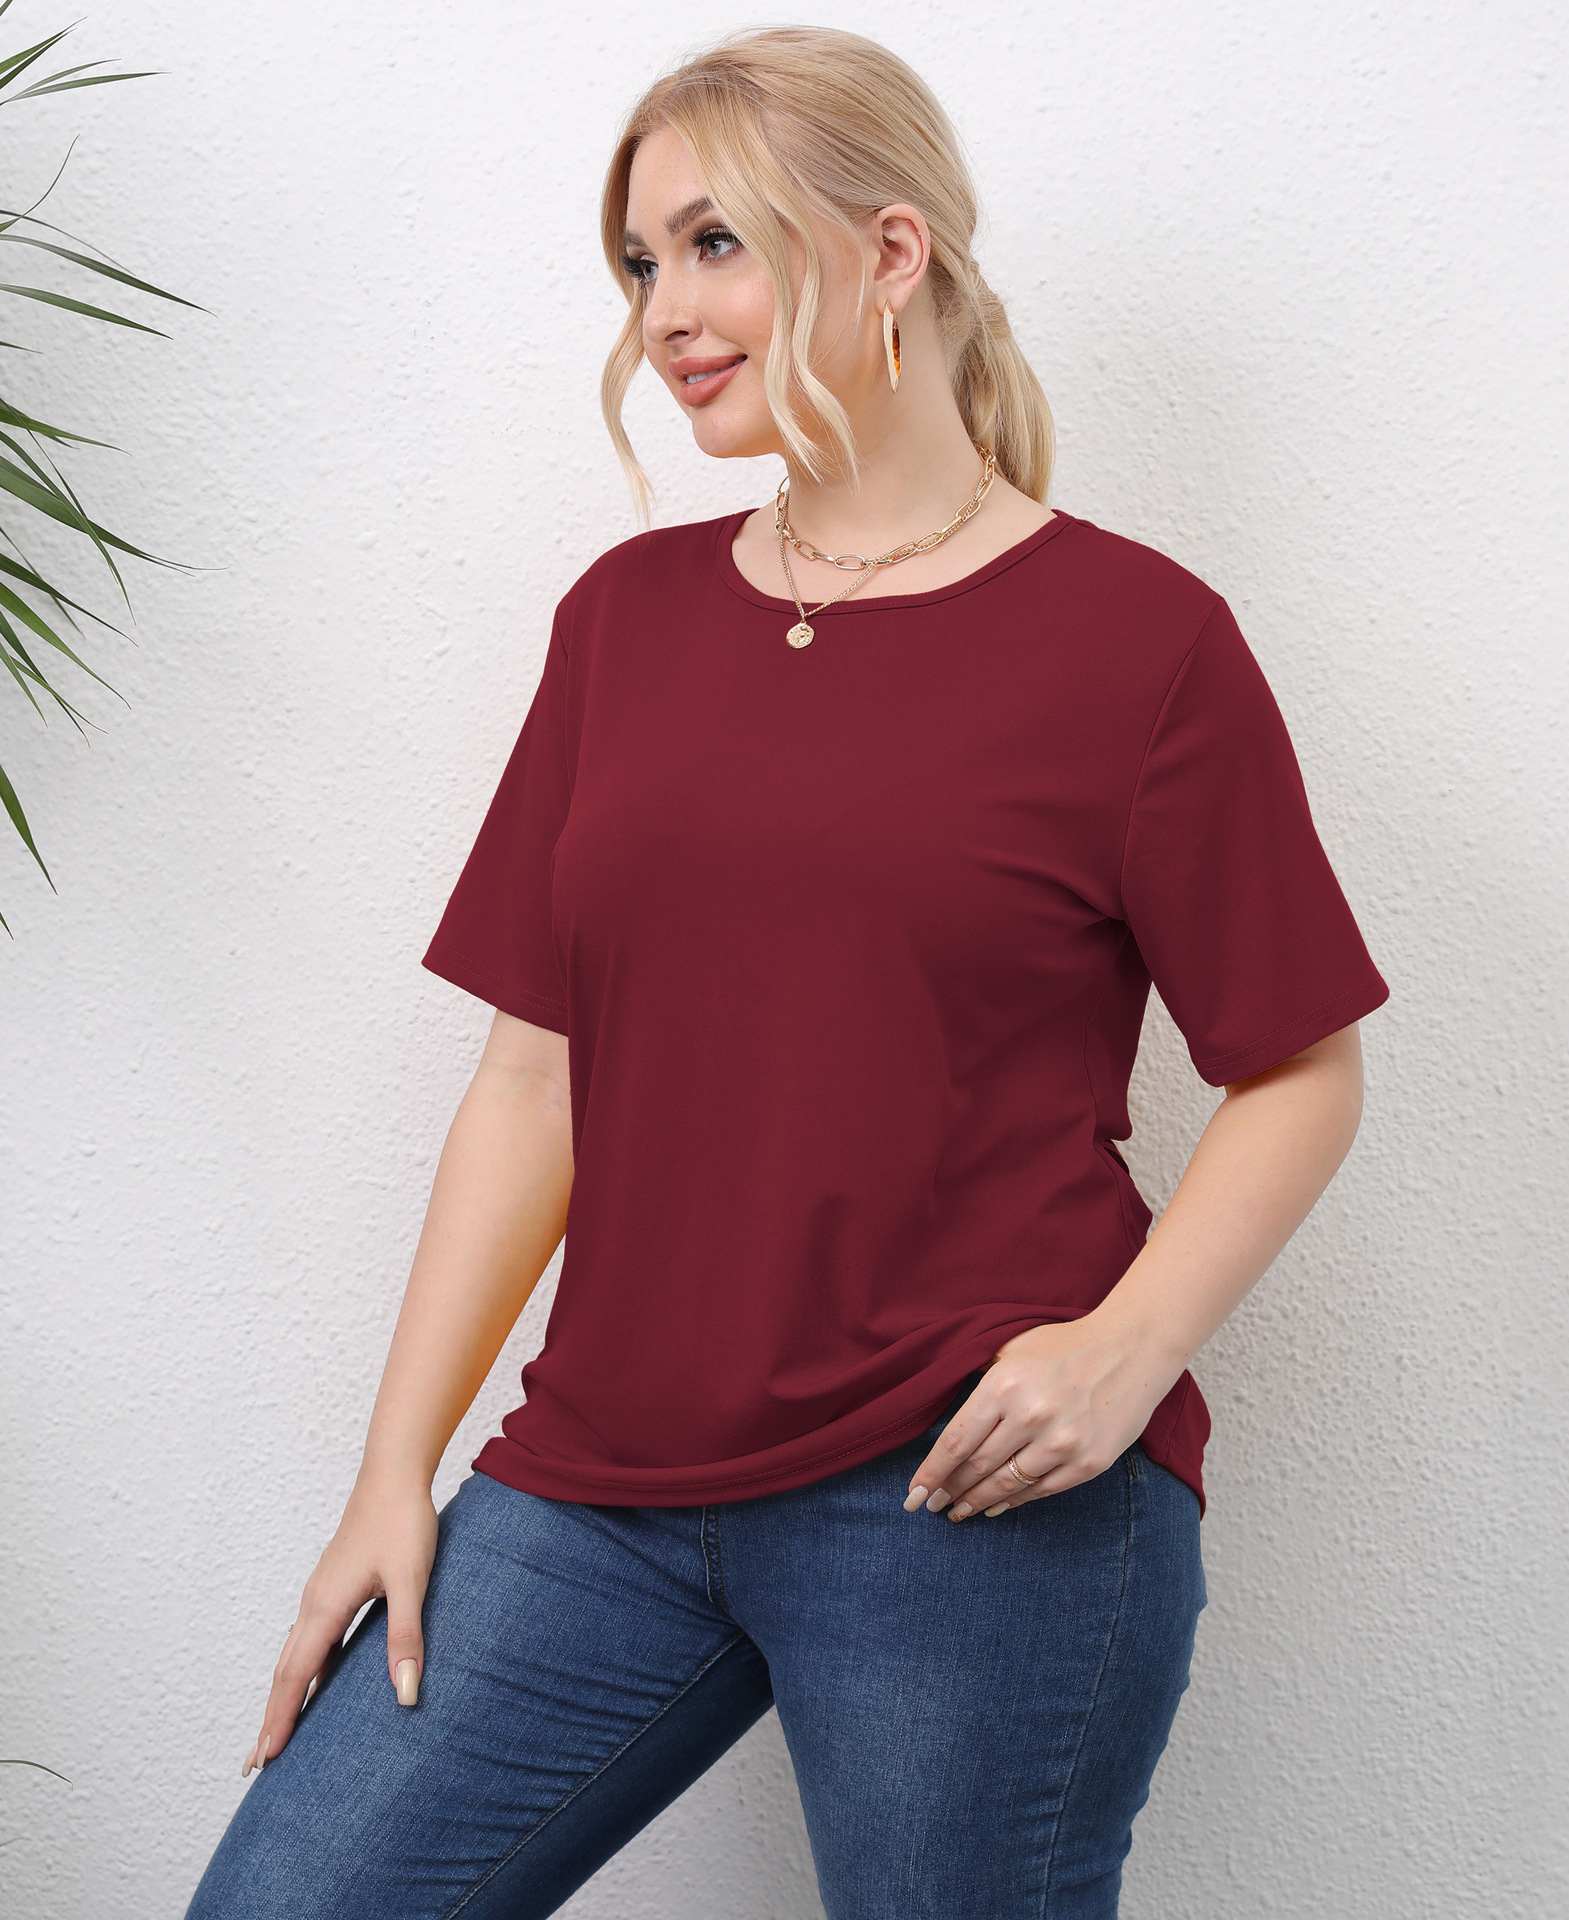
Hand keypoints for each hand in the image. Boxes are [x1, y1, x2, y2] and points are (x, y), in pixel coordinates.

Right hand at [240, 1469, 437, 1776]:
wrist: (394, 1473)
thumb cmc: (403, 1522)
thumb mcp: (410, 1580)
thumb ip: (405, 1637)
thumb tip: (405, 1696)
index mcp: (325, 1607)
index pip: (295, 1677)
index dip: (280, 1720)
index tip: (263, 1761)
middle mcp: (314, 1603)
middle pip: (285, 1672)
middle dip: (271, 1717)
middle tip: (256, 1764)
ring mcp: (321, 1593)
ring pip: (295, 1655)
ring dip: (285, 1695)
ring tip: (277, 1732)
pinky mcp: (334, 1585)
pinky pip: (312, 1638)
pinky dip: (305, 1669)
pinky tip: (316, 1681)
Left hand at [902, 1311, 1184, 1521]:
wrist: (1131, 1349)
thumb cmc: (1064, 1346)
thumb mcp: (1011, 1351)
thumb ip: (981, 1384)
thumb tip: (949, 1430)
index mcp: (1004, 1384)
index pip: (955, 1442)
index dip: (930, 1473)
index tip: (913, 1495)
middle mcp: (1030, 1416)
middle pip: (976, 1468)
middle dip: (949, 1490)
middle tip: (932, 1505)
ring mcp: (1062, 1443)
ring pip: (1006, 1486)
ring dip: (978, 1502)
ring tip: (960, 1511)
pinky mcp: (1088, 1462)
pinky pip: (1041, 1491)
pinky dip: (1015, 1502)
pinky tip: (998, 1506)